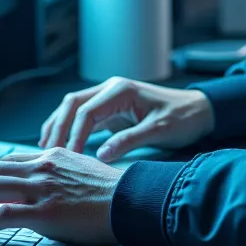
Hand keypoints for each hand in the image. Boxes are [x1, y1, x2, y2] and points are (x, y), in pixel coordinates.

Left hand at [0, 147, 125, 245]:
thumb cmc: (113, 194)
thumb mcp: (81, 171)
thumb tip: (38, 191)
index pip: (2, 161)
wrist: (133, 201)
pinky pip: (2, 214)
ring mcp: (42, 187)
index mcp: (50, 155)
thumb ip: (57, 175)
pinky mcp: (45, 211)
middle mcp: (42, 166)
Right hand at [39, 77, 215, 161]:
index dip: (74, 134)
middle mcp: (111, 89)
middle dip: (58, 127)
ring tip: (47, 148)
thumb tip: (100, 156)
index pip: (86, 110)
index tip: (68, 156)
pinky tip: (61, 141)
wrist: (198, 110)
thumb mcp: (158, 131)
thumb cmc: (182, 118)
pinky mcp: (110, 107)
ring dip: (58, 125)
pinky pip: (82, 114)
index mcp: (121, 91)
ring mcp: (109, 96)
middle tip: (49, 153)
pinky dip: (69, 126)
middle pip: (72, 104)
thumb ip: (129, 141)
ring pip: (73, 106)